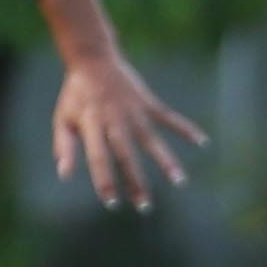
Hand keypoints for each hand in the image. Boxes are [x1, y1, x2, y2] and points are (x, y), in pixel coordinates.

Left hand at [49, 49, 204, 208]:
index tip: (112, 203)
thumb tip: (65, 175)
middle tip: (145, 206)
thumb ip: (65, 146)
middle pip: (127, 155)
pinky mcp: (148, 102)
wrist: (93, 60)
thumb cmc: (76, 96)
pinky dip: (186, 128)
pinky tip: (203, 141)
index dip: (105, 180)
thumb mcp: (63, 119)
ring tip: (180, 181)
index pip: (99, 157)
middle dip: (136, 181)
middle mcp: (115, 120)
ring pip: (152, 140)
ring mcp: (134, 111)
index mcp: (92, 125)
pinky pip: (169, 118)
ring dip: (167, 161)